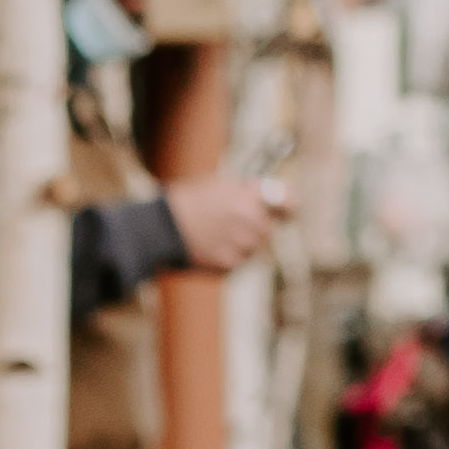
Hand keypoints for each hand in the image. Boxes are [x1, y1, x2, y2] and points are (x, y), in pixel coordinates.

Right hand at [159, 170, 279, 273]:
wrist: (161, 227)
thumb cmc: (186, 202)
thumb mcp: (217, 184)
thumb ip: (245, 192)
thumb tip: (266, 198)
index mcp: (248, 196)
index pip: (287, 203)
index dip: (288, 206)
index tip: (288, 209)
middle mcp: (249, 219)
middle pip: (267, 230)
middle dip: (255, 228)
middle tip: (234, 226)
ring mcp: (240, 243)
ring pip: (253, 248)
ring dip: (241, 245)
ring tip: (215, 236)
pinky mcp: (229, 264)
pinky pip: (238, 263)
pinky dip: (228, 259)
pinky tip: (209, 248)